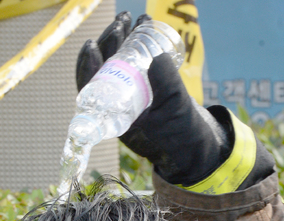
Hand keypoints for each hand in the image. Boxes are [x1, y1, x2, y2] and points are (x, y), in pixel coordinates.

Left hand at [75, 12, 228, 185]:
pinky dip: (134, 43)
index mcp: (116, 117)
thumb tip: (157, 57)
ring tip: (130, 19)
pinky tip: (141, 27)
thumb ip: (168, 86)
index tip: (93, 46)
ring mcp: (130, 95)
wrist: (195, 140)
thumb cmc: (183, 133)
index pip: (92, 89)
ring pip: (115, 62)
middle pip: (102, 69)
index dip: (88, 66)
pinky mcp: (142, 87)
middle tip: (121, 22)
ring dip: (119, 38)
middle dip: (108, 41)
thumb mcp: (176, 110)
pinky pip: (131, 63)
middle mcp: (119, 105)